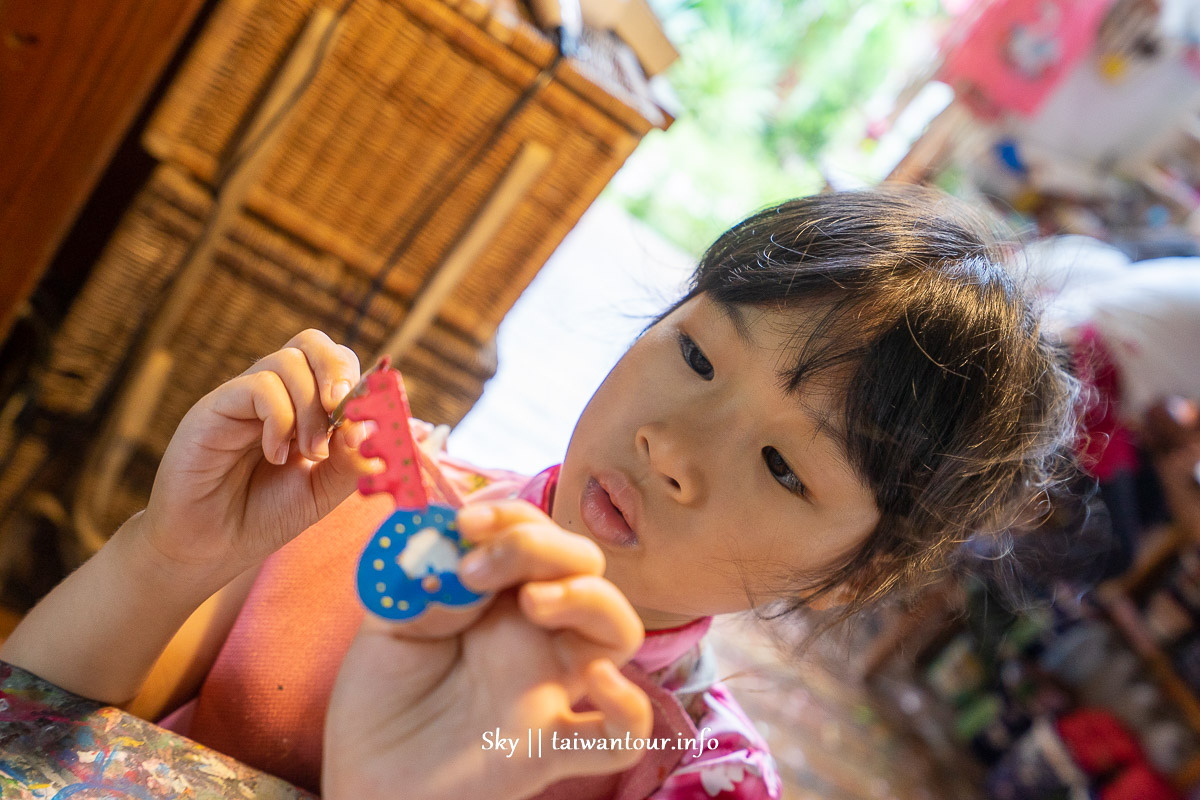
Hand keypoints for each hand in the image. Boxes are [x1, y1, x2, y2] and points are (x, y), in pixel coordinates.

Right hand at [141, 329, 370, 586]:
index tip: (369, 421)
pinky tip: (275, 454)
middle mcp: (276, 393)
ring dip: (311, 409)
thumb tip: (381, 428)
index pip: (339, 364)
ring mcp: (245, 396)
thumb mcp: (324, 490)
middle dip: (338, 371)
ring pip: (289, 361)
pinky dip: (280, 419)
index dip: (361, 383)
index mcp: (307, 406)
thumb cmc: (267, 514)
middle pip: (312, 343)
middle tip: (342, 413)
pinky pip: (259, 385)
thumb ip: (354, 460)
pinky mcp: (216, 405)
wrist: (211, 545)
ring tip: (310, 454)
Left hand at [323, 501, 651, 799]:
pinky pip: (621, 735)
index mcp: (499, 596)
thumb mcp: (388, 623)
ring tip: (534, 602)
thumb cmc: (380, 698)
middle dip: (543, 546)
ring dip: (592, 599)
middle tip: (480, 566)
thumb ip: (428, 586)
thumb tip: (465, 563)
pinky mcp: (547, 748)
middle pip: (586, 566)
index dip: (513, 517)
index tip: (466, 525)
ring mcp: (548, 688)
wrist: (365, 778)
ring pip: (620, 631)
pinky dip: (629, 707)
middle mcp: (535, 634)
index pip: (536, 533)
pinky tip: (599, 682)